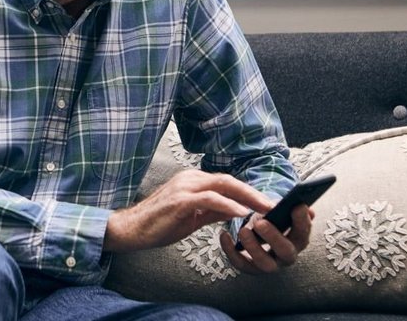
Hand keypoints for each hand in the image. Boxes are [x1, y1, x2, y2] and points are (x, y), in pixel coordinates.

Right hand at [103, 169, 274, 252]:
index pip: (226, 182)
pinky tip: (242, 213)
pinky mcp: (180, 200)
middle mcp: (190, 178)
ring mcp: (184, 187)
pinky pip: (210, 199)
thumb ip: (213, 210)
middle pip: (228, 180)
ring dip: (247, 197)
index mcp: (193, 180)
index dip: (248, 191)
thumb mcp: (192, 216)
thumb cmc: (159, 223)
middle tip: (274, 204)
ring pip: (222, 185)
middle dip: (253, 192)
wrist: (133, 229)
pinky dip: (228, 205)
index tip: (267, 203)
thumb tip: (236, 211)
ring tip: (265, 208)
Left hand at [220, 204, 313, 273]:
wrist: (258, 230)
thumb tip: (305, 207)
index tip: (297, 206)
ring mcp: (270, 264)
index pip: (303, 232)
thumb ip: (289, 208)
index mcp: (297, 239)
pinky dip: (231, 251)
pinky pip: (241, 264)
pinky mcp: (252, 268)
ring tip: (243, 230)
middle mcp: (286, 255)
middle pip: (285, 251)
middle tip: (260, 222)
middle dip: (273, 237)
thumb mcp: (280, 211)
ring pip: (265, 264)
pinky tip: (224, 235)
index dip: (302, 221)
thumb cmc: (273, 219)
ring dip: (253, 247)